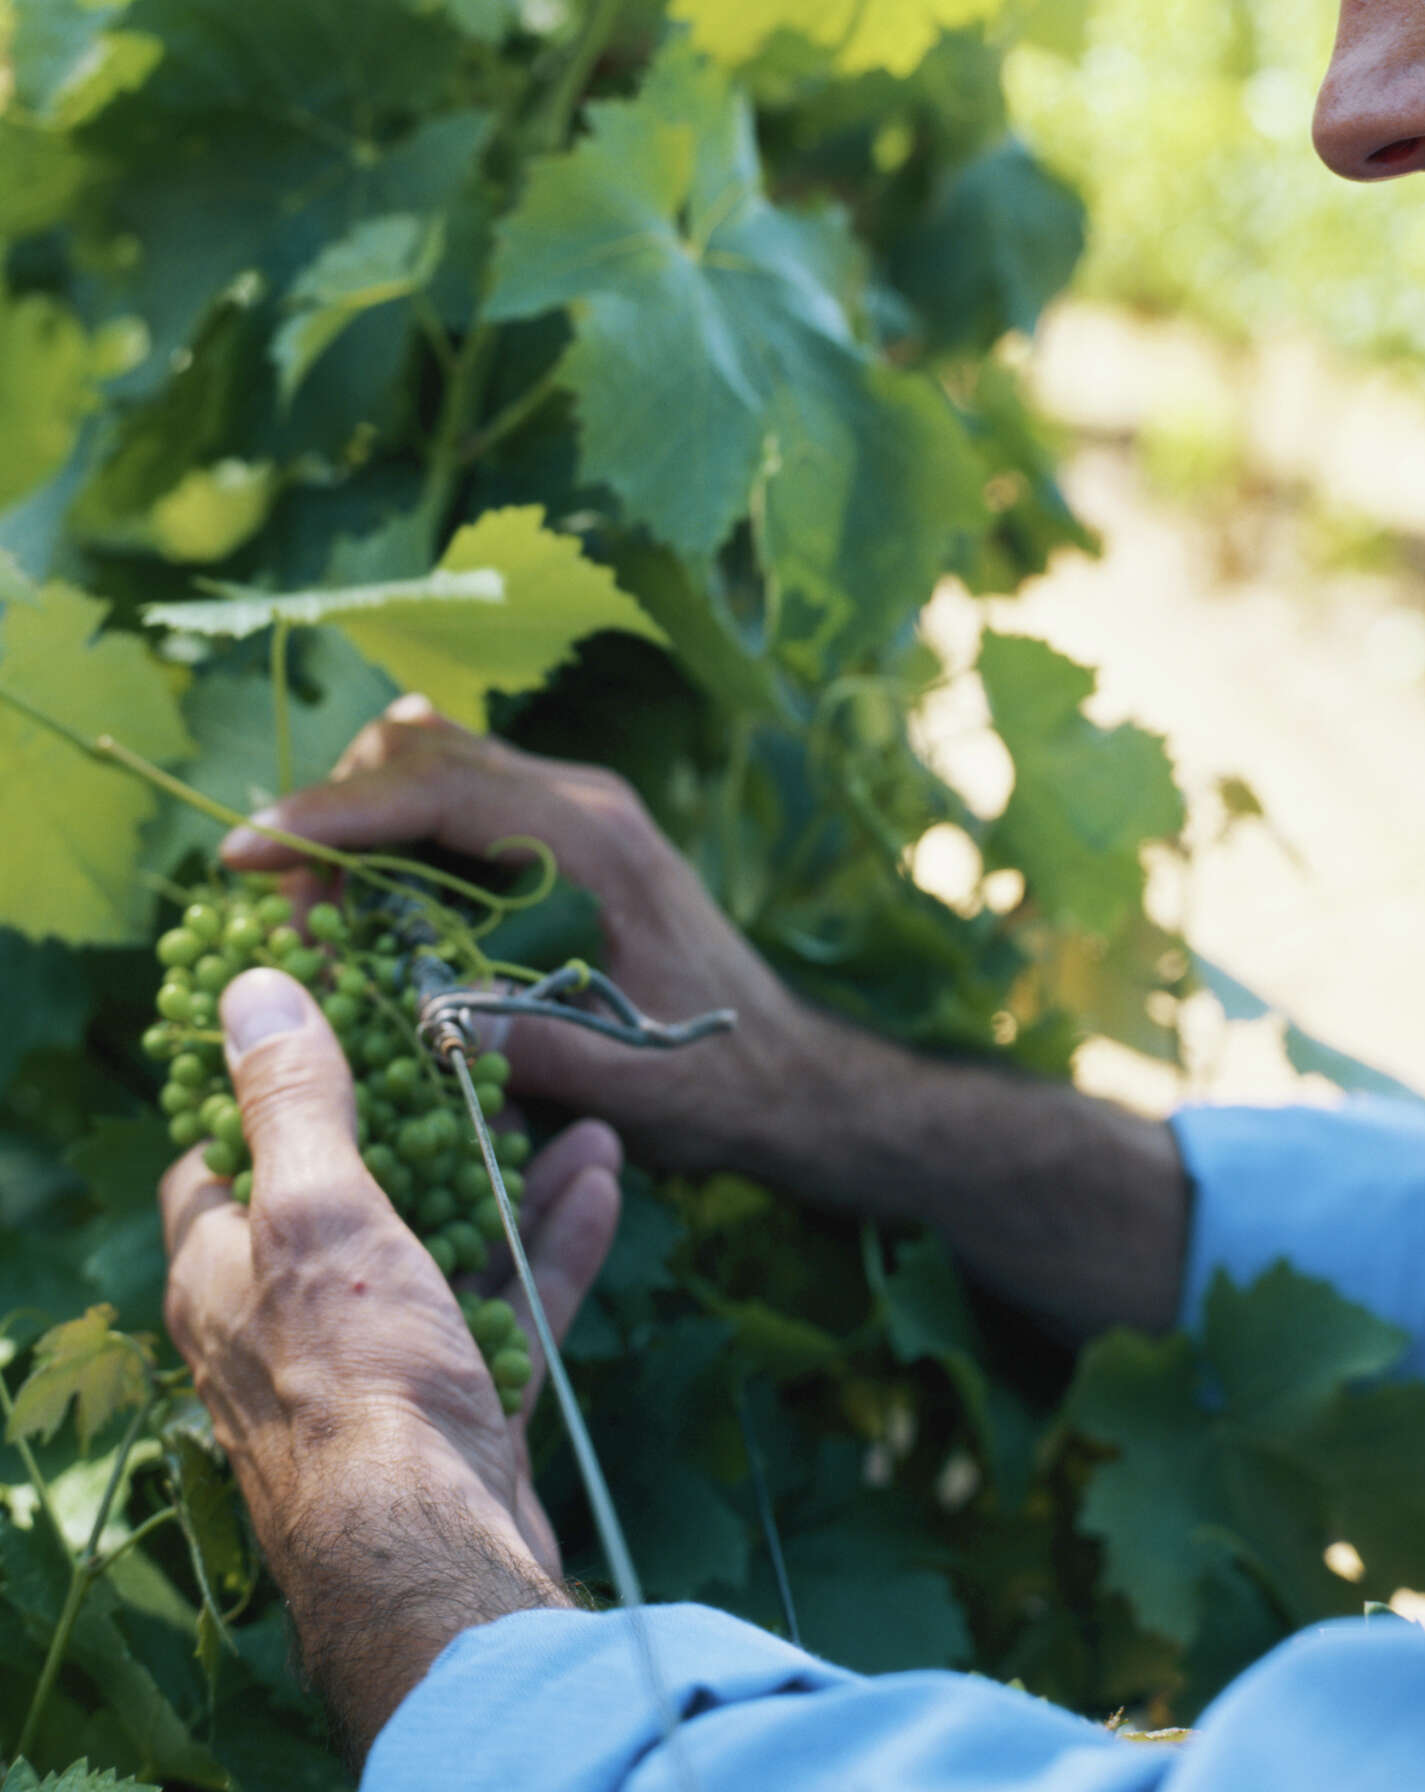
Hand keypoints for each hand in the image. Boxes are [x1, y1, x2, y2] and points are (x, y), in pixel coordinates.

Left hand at [161, 967, 620, 1759]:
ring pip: (444, 1243)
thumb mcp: (316, 1211)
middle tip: (476, 1048)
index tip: (336, 1014)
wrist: (436, 1553)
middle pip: (355, 1192)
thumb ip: (291, 1100)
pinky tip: (602, 1175)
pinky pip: (510, 1302)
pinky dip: (554, 1239)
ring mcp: (383, 1367)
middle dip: (421, 1118)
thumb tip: (252, 987)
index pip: (223, 1157)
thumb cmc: (354, 1379)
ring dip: (505, 1171)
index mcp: (225, 1273)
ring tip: (564, 1106)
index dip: (271, 1080)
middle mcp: (292, 1321)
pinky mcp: (463, 1406)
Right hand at [220, 697, 823, 1176]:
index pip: (439, 787)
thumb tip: (400, 1004)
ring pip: (428, 760)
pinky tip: (363, 910)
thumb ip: (510, 1032)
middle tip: (286, 909)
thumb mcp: (610, 1071)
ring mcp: (567, 811)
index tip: (246, 850)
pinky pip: (448, 801)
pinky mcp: (553, 837)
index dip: (334, 816)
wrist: (781, 1072)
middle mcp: (578, 800)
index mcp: (594, 838)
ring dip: (356, 819)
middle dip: (334, 812)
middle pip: (422, 748)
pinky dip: (389, 835)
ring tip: (315, 911)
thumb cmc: (709, 1075)